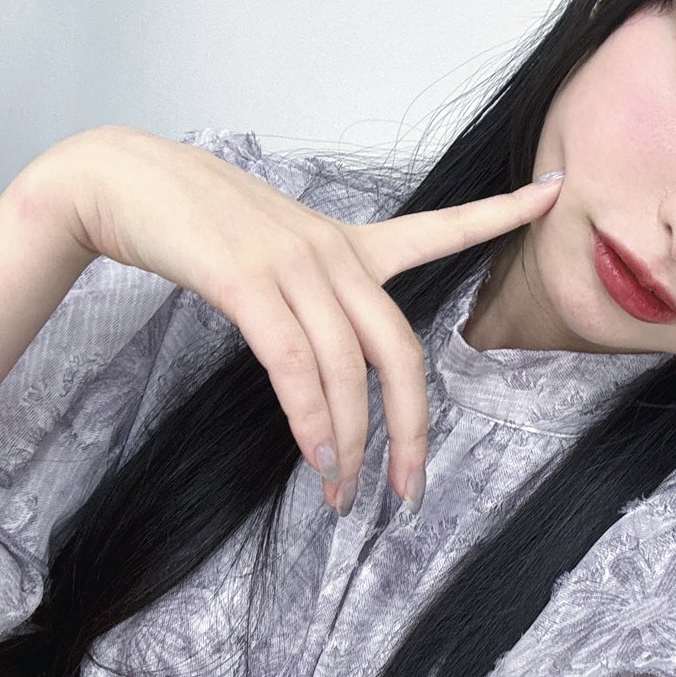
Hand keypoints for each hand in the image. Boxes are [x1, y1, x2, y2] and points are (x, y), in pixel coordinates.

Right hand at [22, 125, 562, 512]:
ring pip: (348, 368)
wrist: (120, 183)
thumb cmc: (192, 224)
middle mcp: (333, 253)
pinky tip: (318, 455)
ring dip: (352, 442)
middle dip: (411, 428)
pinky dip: (312, 416)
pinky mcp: (248, 283)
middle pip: (401, 349)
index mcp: (347, 242)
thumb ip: (309, 300)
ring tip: (344, 493)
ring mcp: (293, 265)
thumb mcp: (270, 253)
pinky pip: (295, 363)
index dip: (499, 213)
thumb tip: (326, 377)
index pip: (439, 227)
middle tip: (410, 490)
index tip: (555, 191)